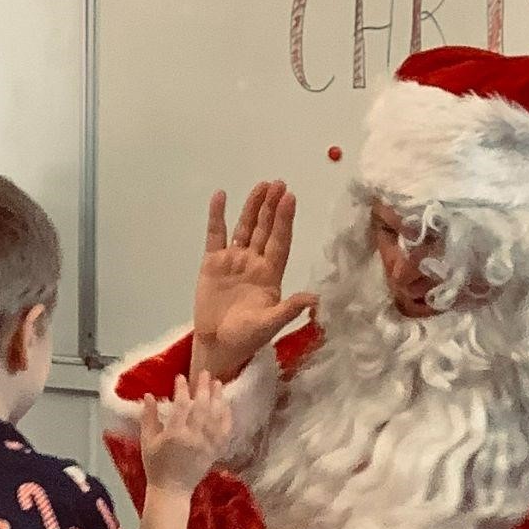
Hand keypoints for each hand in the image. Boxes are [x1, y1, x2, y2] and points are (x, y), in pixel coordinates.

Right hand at [141, 374, 231, 495]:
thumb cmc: (156, 466)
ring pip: (216, 417)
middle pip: (202, 408)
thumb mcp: (147, 441)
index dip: (181, 389)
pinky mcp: (215, 451)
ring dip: (218, 398)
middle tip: (204, 373)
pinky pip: (225, 431)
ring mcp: (207, 445)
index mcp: (174, 435)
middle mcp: (193, 438)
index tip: (180, 377)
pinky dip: (226, 417)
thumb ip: (148, 418)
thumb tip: (148, 395)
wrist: (172, 490)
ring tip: (217, 383)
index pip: (181, 406)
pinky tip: (226, 405)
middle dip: (203, 388)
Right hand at [193, 183, 316, 382]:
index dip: (285, 220)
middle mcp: (255, 263)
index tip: (290, 198)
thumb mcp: (270, 324)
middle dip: (271, 207)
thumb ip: (289, 309)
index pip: (280, 242)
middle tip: (279, 183)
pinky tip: (220, 197)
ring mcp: (234, 260)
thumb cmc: (246, 337)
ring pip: (244, 228)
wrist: (217, 345)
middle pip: (265, 229)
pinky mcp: (213, 263)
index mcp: (271, 274)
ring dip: (252, 207)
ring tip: (261, 185)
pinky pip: (216, 235)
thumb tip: (315, 298)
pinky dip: (217, 216)